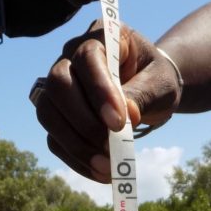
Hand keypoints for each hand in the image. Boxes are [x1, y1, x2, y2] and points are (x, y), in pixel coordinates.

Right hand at [33, 22, 183, 181]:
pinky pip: (54, 139)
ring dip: (75, 144)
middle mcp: (70, 57)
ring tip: (107, 167)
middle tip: (111, 147)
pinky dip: (75, 159)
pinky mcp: (57, 116)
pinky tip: (100, 173)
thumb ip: (144, 94)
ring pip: (48, 113)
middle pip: (57, 84)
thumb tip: (125, 117)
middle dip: (83, 120)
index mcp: (101, 36)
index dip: (99, 91)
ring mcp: (58, 87)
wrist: (150, 88)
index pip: (87, 58)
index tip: (120, 122)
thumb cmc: (157, 79)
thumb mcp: (161, 83)